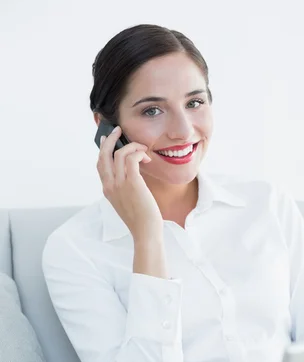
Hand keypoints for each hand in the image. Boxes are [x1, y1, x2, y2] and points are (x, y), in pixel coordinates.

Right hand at [96, 126, 163, 241]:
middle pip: (104, 154)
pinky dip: (139, 153)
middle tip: (118, 130)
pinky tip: (146, 157)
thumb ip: (124, 188)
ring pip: (119, 153)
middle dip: (110, 139)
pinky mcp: (132, 183)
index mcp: (107, 190)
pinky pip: (131, 158)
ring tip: (143, 150)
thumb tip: (133, 172)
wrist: (145, 231)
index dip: (103, 149)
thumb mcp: (127, 202)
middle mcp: (110, 185)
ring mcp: (119, 184)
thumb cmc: (140, 219)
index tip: (107, 139)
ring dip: (132, 146)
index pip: (100, 164)